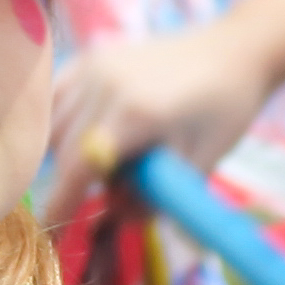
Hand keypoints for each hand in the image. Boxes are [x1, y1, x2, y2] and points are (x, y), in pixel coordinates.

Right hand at [46, 14, 276, 200]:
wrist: (233, 52)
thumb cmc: (224, 112)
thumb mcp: (198, 166)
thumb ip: (154, 199)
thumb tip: (115, 218)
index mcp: (137, 112)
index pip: (80, 167)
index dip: (60, 203)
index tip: (51, 233)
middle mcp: (106, 83)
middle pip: (63, 149)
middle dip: (73, 182)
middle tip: (112, 191)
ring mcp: (95, 65)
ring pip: (54, 124)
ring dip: (66, 153)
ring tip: (109, 161)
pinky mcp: (92, 56)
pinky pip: (56, 97)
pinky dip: (58, 122)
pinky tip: (83, 134)